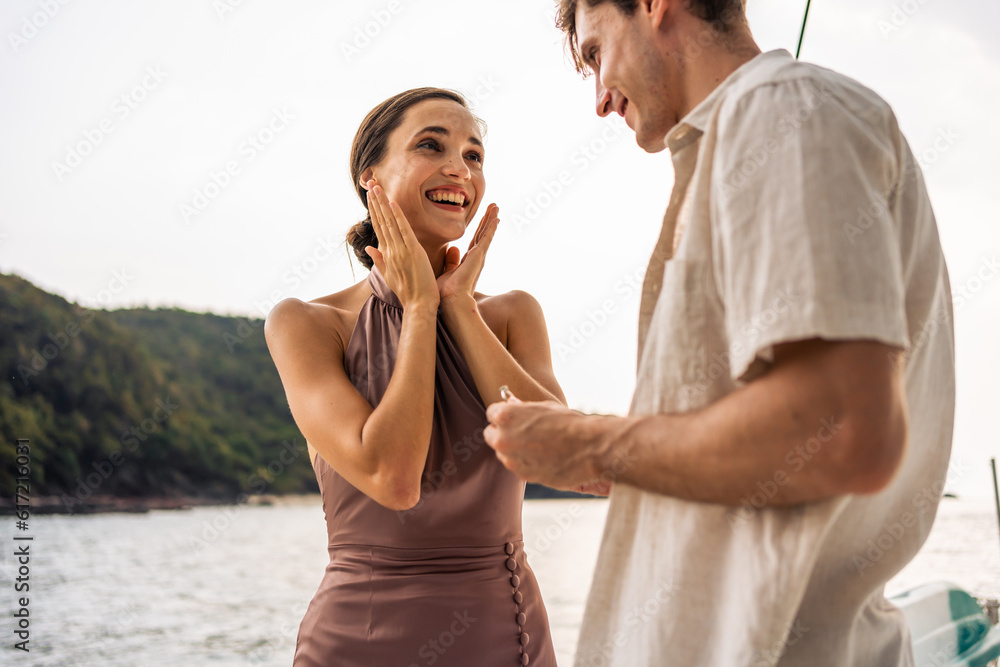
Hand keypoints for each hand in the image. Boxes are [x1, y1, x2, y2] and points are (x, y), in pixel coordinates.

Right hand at [364, 179, 438, 309]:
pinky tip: (392, 203)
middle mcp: (391, 250)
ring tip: (376, 188)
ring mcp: (400, 251)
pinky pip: (403, 230)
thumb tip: (369, 249)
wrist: (418, 305)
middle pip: (381, 222)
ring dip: (382, 204)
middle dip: (375, 203)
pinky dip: (397, 216)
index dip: (374, 212)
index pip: (379, 228)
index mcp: (387, 255)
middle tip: (370, 185)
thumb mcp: (390, 276)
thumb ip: (379, 260)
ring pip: (389, 223)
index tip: (370, 197)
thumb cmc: (408, 293)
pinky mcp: (412, 252)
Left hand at [436, 203, 499, 302]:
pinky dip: (491, 228)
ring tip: (496, 207)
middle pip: (483, 234)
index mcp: (468, 262)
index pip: (475, 241)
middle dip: (487, 220)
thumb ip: (450, 262)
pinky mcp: (478, 256)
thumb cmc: (446, 293)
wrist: (451, 301)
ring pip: (486, 233)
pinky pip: (486, 239)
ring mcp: (478, 257)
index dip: (480, 229)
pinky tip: (496, 219)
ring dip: (491, 220)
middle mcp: (476, 258)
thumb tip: (452, 248)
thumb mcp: (446, 273)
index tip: (484, 219)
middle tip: (494, 207)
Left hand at [484, 396, 626, 490]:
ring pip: (504, 453)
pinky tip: (543, 457)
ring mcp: (511, 460)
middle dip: (503, 433)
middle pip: (492, 435)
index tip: (514, 417)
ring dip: (514, 450)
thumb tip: (511, 403)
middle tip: (523, 432)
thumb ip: (522, 408)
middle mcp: (503, 438)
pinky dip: (525, 463)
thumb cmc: (569, 423)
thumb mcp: (544, 407)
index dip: (505, 415)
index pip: (492, 414)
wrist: (590, 447)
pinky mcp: (523, 476)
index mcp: (505, 416)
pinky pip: (517, 466)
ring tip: (537, 445)